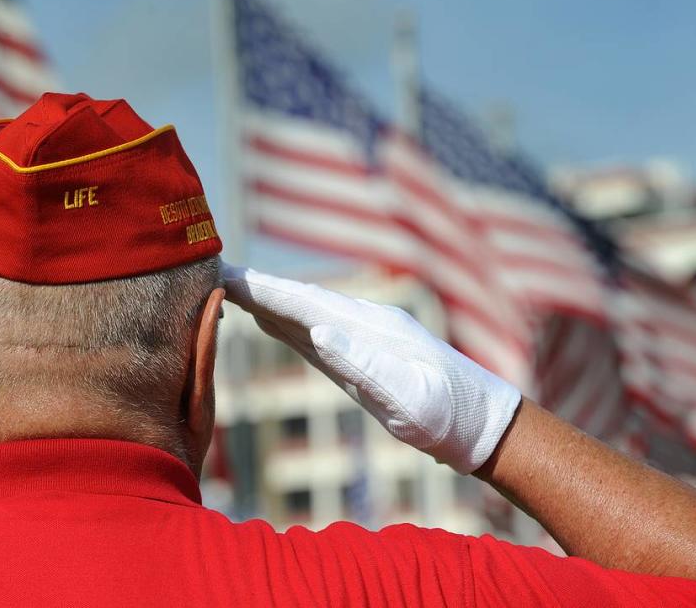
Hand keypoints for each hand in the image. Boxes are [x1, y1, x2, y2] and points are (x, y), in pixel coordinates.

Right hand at [221, 264, 521, 473]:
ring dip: (267, 298)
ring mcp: (365, 337)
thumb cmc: (448, 416)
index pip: (306, 302)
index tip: (224, 273)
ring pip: (306, 311)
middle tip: (212, 269)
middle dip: (257, 285)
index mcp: (371, 328)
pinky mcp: (366, 355)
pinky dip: (287, 320)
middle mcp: (365, 323)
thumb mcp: (408, 396)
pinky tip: (272, 319)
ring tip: (228, 286)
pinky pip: (316, 331)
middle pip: (300, 298)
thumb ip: (365, 363)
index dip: (263, 289)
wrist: (483, 426)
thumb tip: (318, 330)